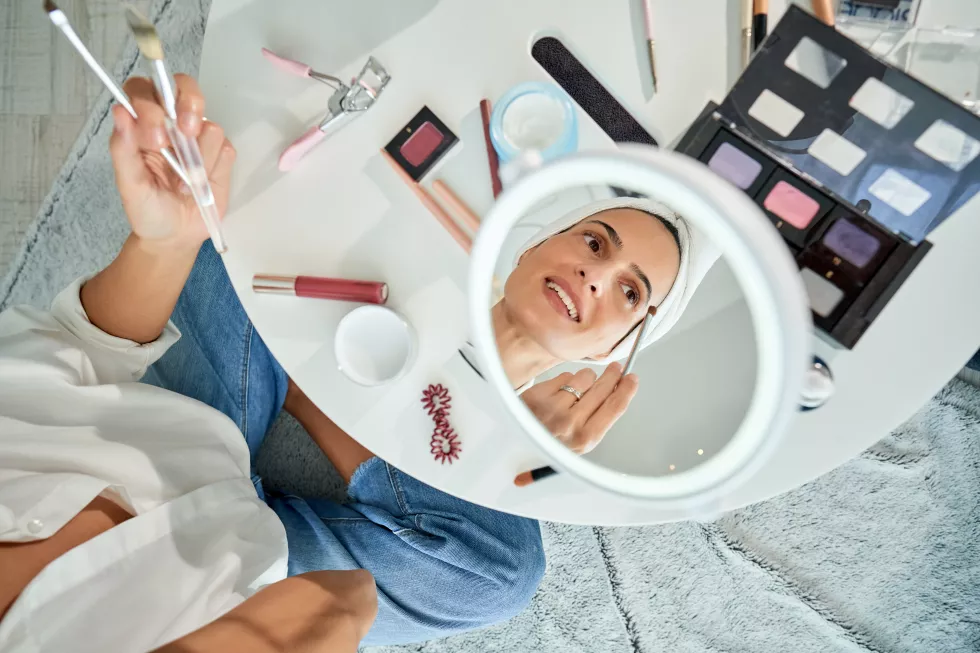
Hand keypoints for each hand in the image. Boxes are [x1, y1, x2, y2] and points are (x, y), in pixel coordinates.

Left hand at [109, 74, 234, 252]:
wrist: (174, 237)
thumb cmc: (146, 210)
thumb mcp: (129, 184)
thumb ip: (123, 149)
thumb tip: (121, 112)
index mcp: (142, 124)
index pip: (145, 90)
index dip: (152, 104)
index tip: (155, 138)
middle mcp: (170, 124)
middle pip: (185, 87)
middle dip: (189, 106)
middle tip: (185, 133)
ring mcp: (198, 139)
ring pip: (209, 125)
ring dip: (199, 158)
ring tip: (186, 184)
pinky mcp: (220, 156)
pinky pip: (226, 148)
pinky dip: (215, 168)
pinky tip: (201, 185)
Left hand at [521, 363, 638, 453]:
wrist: (518, 443)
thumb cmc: (552, 441)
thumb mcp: (579, 441)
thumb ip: (598, 419)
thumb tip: (617, 389)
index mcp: (585, 439)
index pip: (614, 408)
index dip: (626, 390)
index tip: (632, 378)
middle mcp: (570, 424)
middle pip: (602, 388)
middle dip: (612, 375)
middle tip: (616, 368)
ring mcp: (552, 408)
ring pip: (584, 377)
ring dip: (585, 379)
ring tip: (579, 388)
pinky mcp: (537, 395)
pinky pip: (564, 376)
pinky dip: (564, 381)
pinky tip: (558, 392)